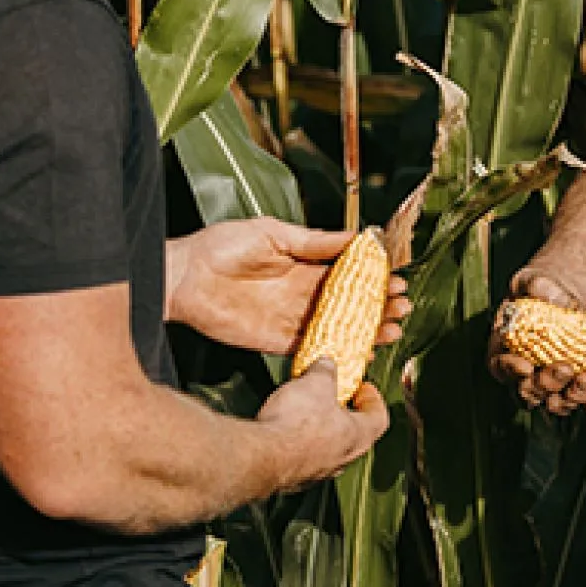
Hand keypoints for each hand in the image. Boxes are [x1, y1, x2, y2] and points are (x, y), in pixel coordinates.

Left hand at [167, 219, 410, 353]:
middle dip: (378, 305)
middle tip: (402, 307)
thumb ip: (313, 241)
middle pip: (349, 302)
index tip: (398, 278)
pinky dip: (336, 352)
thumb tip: (355, 237)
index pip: (347, 272)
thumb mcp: (273, 233)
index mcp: (303, 264)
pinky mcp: (276, 340)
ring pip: (337, 327)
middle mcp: (301, 292)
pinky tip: (359, 353)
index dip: (373, 277)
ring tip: (391, 330)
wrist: (183, 277)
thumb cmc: (221, 246)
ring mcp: (291, 318)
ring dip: (365, 330)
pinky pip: (312, 349)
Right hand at [256, 361, 391, 489]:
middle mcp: (343, 458)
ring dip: (320, 429)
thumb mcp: (315, 383)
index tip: (365, 388)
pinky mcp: (295, 478)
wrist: (263, 456)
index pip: (379, 418)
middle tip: (334, 396)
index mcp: (358, 435)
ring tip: (305, 410)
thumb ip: (325, 372)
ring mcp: (319, 471)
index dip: (373, 400)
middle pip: (354, 434)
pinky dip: (298, 444)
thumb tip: (326, 365)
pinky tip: (284, 429)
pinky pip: (303, 458)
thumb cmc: (296, 424)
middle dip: (344, 413)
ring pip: (328, 448)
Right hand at [487, 271, 585, 415]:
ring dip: (574, 396)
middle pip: (528, 392)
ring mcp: (556, 383)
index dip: (509, 371)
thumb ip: (537, 285)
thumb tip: (553, 296)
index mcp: (507, 346)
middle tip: (565, 368)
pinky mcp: (582, 386)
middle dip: (546, 385)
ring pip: (558, 403)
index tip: (525, 366)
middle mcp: (528, 372)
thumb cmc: (547, 289)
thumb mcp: (536, 279)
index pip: (498, 366)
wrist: (574, 295)